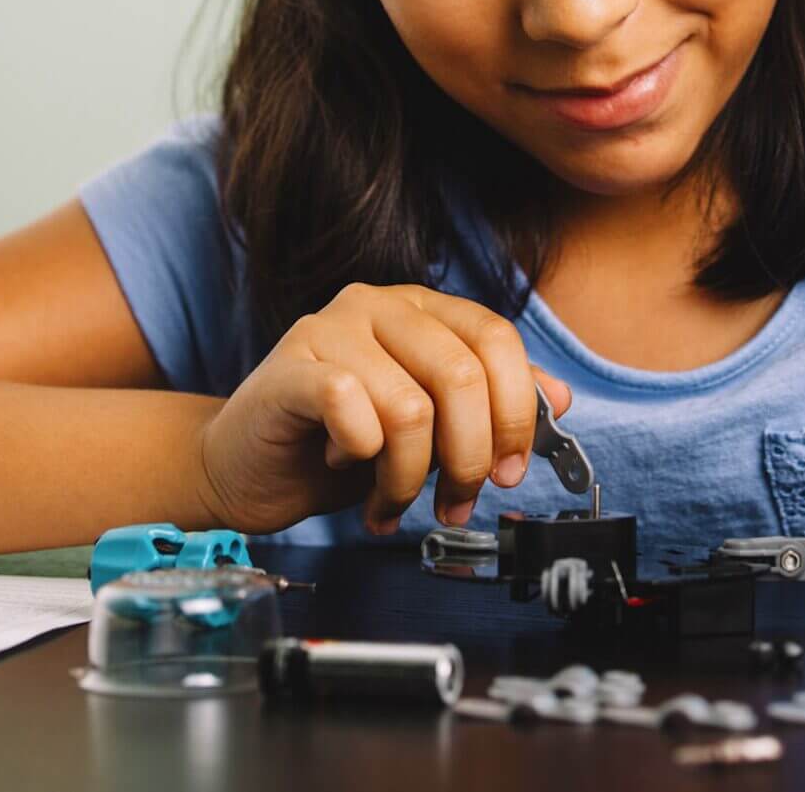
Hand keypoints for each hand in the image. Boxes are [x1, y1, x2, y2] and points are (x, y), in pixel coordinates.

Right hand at [196, 283, 570, 536]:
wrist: (246, 467)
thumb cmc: (339, 445)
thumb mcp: (430, 428)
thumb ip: (488, 406)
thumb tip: (559, 399)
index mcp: (422, 309)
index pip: (497, 339)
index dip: (515, 412)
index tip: (508, 469)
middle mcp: (379, 304)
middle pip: (462, 375)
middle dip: (467, 457)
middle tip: (452, 500)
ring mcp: (330, 327)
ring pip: (410, 407)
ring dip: (407, 476)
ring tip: (389, 500)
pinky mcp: (290, 363)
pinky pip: (351, 409)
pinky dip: (359, 457)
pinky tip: (342, 467)